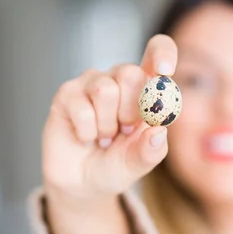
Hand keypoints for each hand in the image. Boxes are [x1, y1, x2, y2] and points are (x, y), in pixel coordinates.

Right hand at [43, 34, 177, 203]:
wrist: (83, 182)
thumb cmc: (117, 165)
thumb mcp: (139, 163)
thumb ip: (152, 150)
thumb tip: (159, 131)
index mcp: (146, 88)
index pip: (158, 51)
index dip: (163, 53)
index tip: (165, 70)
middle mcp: (120, 80)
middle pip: (130, 73)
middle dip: (131, 110)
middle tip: (125, 130)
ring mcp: (92, 84)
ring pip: (105, 90)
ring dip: (107, 125)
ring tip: (105, 137)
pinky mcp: (67, 94)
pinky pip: (82, 109)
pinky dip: (87, 132)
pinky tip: (85, 137)